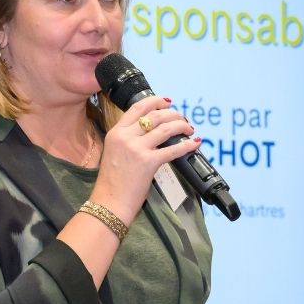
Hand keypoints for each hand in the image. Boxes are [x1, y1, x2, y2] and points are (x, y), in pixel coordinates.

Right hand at [92, 95, 198, 221]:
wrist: (109, 203)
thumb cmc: (112, 183)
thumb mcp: (114, 152)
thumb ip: (128, 140)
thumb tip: (151, 133)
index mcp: (116, 132)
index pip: (137, 108)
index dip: (155, 101)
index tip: (167, 102)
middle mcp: (125, 137)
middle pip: (155, 116)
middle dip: (173, 115)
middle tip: (182, 119)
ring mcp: (137, 149)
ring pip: (166, 128)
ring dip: (182, 126)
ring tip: (189, 129)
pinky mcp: (148, 162)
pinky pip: (173, 149)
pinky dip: (187, 145)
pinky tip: (194, 144)